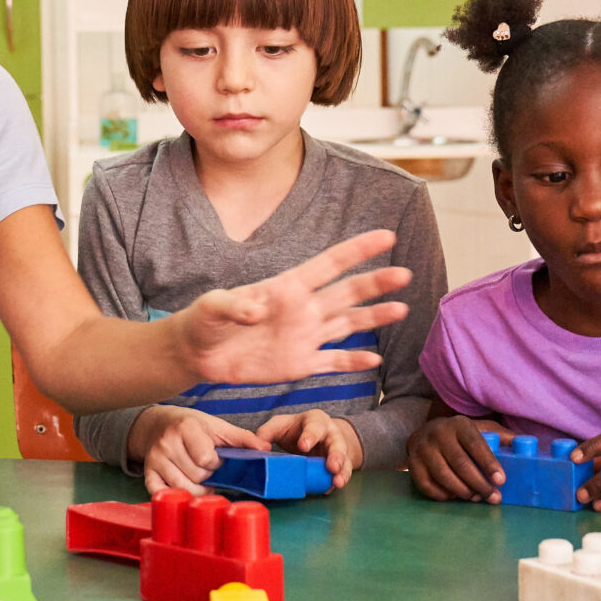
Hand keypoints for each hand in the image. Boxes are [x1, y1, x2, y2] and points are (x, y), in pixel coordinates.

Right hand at [129, 406, 270, 495]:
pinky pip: (160, 493)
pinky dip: (174, 496)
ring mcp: (155, 459)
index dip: (216, 463)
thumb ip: (242, 438)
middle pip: (196, 476)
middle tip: (207, 468)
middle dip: (208, 476)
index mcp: (186, 428)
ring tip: (200, 479)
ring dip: (196, 489)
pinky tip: (183, 489)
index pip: (206, 458)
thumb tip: (265, 449)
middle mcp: (167, 443)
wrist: (159, 423)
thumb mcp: (217, 426)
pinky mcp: (147, 472)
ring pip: (182, 488)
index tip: (216, 458)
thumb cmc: (193, 426)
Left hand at [175, 231, 410, 386]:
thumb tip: (257, 309)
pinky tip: (374, 362)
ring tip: (402, 309)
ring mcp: (304, 337)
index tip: (386, 236)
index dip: (357, 250)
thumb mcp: (212, 307)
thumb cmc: (203, 320)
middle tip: (403, 274)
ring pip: (348, 325)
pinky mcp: (299, 364)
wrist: (197, 354)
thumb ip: (234, 305)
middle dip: (375, 283)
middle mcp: (303, 309)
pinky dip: (352, 363)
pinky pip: (331, 362)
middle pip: (346, 292)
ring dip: (374, 317)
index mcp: (286, 288)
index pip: (328, 264)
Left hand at [256, 409, 361, 487]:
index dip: (310, 436)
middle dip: (336, 455)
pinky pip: (341, 475)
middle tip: (332, 467)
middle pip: (337, 444)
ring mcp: (337, 452)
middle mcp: (331, 435)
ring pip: (345, 461)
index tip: (303, 446)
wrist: (312, 436)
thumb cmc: (294, 429)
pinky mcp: (338, 466)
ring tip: (337, 483)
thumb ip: (266, 433)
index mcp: (316, 421)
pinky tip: (330, 489)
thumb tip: (259, 448)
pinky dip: (335, 483)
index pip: (315, 426)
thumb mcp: (279, 425)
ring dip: (342, 472)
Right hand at [406, 416, 503, 501]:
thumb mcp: (482, 428)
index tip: (501, 481)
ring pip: (444, 476)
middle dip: (480, 484)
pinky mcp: (412, 463)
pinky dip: (443, 495)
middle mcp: (438, 433)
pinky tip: (454, 496)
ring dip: (463, 492)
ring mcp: (422, 448)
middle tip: (494, 497)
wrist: (426, 431)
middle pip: (461, 464)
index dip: (489, 463)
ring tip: (476, 497)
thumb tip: (526, 446)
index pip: (476, 444)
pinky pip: (427, 485)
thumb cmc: (461, 435)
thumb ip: (502, 436)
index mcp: (459, 424)